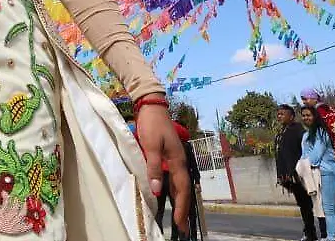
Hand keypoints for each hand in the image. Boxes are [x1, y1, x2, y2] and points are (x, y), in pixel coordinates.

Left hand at [135, 95, 190, 231]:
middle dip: (183, 208)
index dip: (181, 206)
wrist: (152, 108)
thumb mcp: (151, 146)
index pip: (181, 188)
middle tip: (182, 227)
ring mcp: (175, 160)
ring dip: (180, 201)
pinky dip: (174, 191)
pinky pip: (174, 179)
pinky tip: (171, 197)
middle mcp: (180, 162)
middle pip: (183, 190)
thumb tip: (156, 189)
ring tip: (179, 217)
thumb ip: (154, 167)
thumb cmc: (152, 125)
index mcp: (177, 161)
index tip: (179, 222)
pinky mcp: (169, 157)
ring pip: (180, 185)